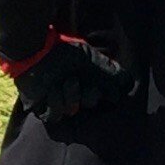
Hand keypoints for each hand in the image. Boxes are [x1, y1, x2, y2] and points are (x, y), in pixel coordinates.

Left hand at [1, 32, 138, 124]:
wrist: (37, 48)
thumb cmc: (62, 49)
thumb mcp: (90, 57)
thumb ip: (109, 69)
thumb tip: (127, 82)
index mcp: (86, 80)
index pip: (101, 96)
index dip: (104, 94)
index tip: (105, 88)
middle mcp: (73, 92)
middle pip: (89, 105)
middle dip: (89, 95)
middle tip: (83, 83)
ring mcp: (58, 99)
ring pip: (71, 111)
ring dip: (71, 96)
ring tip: (66, 81)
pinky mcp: (41, 106)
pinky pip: (53, 115)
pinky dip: (56, 103)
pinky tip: (54, 89)